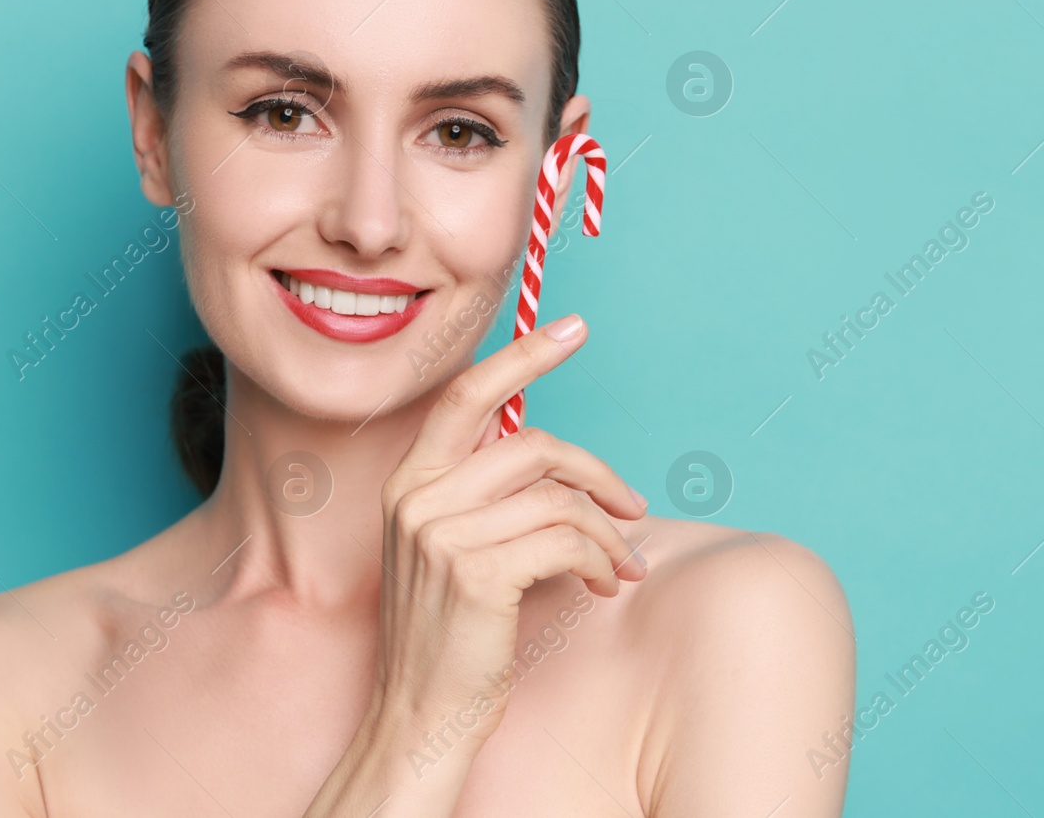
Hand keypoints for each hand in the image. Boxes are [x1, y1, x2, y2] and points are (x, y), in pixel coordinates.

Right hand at [369, 313, 647, 762]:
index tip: (572, 328)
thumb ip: (484, 496)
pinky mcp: (475, 573)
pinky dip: (600, 559)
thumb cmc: (448, 635)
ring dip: (608, 532)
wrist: (418, 715)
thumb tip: (556, 462)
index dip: (524, 355)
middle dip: (598, 470)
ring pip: (559, 496)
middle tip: (633, 504)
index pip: (468, 394)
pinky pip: (565, 539)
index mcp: (409, 482)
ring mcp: (442, 533)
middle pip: (533, 443)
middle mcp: (418, 497)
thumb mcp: (448, 549)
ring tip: (621, 563)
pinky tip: (604, 585)